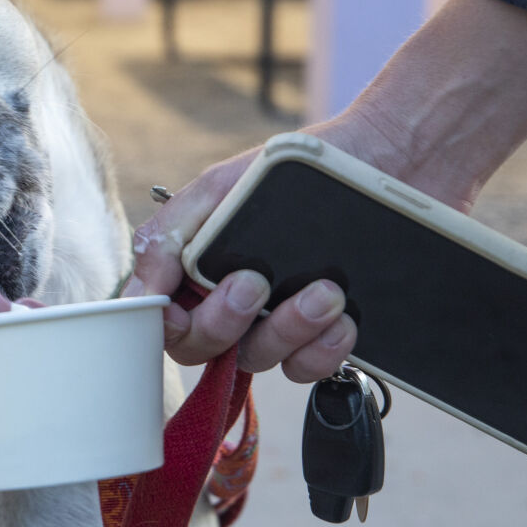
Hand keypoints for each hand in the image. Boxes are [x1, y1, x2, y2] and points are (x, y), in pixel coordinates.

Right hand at [124, 113, 407, 381]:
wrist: (386, 157)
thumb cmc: (296, 168)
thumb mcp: (219, 188)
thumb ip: (170, 235)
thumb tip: (140, 291)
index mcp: (198, 267)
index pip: (164, 319)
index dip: (165, 326)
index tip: (180, 310)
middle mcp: (235, 302)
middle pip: (203, 349)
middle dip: (225, 322)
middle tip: (255, 284)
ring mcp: (279, 321)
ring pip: (258, 359)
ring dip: (287, 329)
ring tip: (324, 291)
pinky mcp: (325, 335)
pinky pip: (308, 368)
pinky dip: (323, 349)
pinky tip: (344, 318)